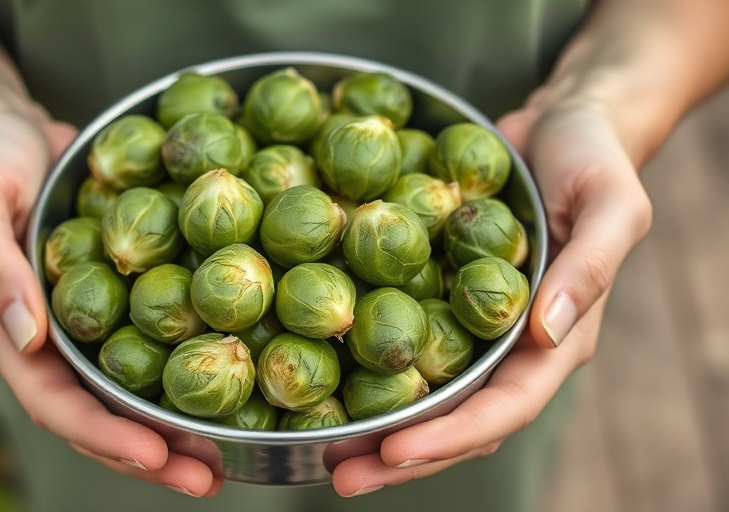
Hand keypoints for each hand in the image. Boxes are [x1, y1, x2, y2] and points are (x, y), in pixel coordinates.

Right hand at [0, 106, 221, 496]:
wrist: (6, 135)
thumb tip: (25, 334)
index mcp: (8, 336)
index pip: (56, 405)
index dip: (104, 436)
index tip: (158, 455)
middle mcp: (44, 348)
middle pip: (96, 420)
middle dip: (149, 457)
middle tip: (207, 479)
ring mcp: (76, 335)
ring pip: (124, 401)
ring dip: (169, 437)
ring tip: (221, 462)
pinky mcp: (107, 310)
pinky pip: (143, 357)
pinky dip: (177, 383)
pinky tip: (220, 396)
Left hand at [331, 93, 652, 496]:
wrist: (559, 127)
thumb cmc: (595, 160)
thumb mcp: (611, 202)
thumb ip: (591, 264)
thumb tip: (547, 328)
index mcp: (556, 339)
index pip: (506, 408)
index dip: (453, 436)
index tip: (394, 452)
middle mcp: (510, 347)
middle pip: (456, 420)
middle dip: (401, 456)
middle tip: (341, 475)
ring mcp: (472, 328)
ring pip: (424, 395)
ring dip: (376, 428)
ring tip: (324, 451)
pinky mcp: (440, 298)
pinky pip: (403, 340)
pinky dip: (367, 369)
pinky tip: (324, 376)